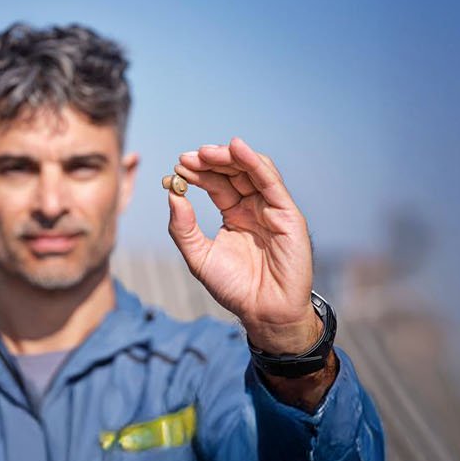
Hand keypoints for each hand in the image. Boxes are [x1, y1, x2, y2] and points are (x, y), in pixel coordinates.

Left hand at [166, 138, 319, 354]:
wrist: (263, 312)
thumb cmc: (234, 288)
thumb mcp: (199, 256)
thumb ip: (183, 228)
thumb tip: (171, 194)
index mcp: (235, 213)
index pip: (216, 183)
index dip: (198, 173)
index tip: (177, 166)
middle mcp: (254, 206)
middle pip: (233, 172)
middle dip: (210, 161)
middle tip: (187, 157)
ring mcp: (272, 208)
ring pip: (253, 170)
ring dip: (229, 157)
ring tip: (205, 153)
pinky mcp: (288, 214)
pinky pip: (271, 182)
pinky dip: (255, 162)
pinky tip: (237, 149)